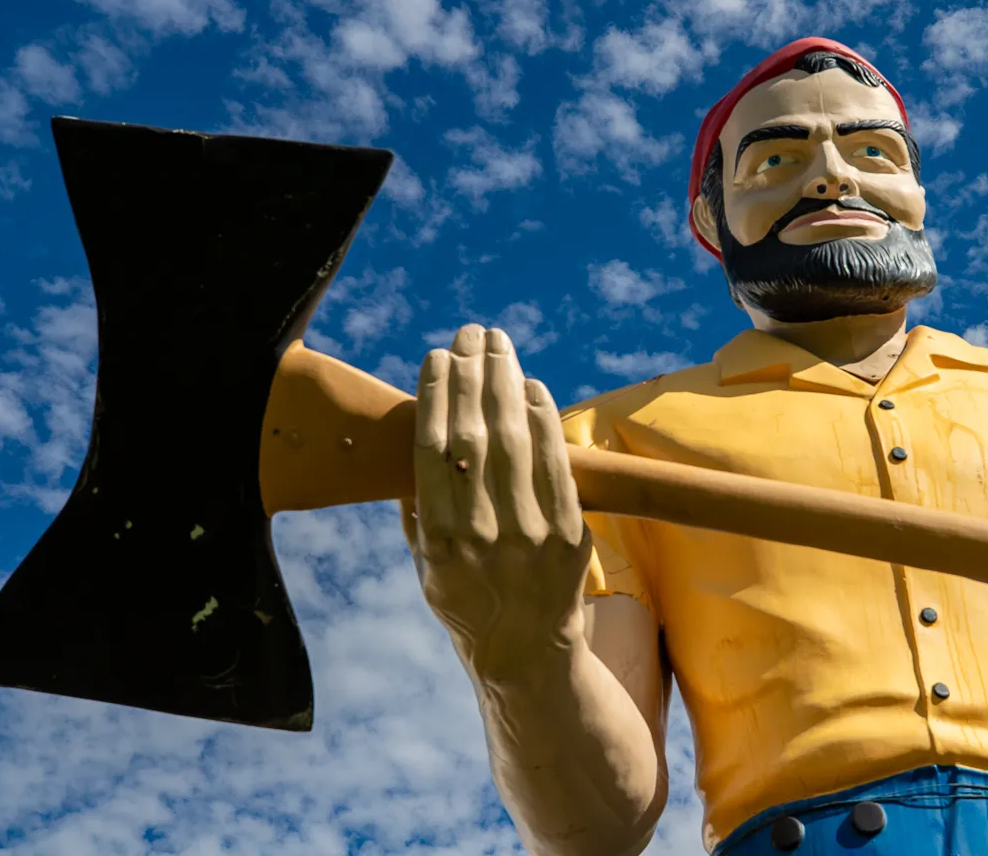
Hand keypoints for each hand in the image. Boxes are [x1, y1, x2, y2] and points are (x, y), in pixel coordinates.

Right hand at [411, 324, 591, 682]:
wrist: (526, 654)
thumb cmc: (466, 602)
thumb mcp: (424, 564)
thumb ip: (419, 506)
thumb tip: (422, 434)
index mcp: (437, 542)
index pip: (434, 450)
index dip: (436, 396)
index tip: (436, 356)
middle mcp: (482, 536)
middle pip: (475, 434)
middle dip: (472, 374)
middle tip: (470, 333)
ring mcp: (530, 534)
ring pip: (515, 439)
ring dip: (506, 381)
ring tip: (498, 344)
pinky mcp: (568, 533)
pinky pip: (555, 462)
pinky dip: (543, 418)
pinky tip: (531, 386)